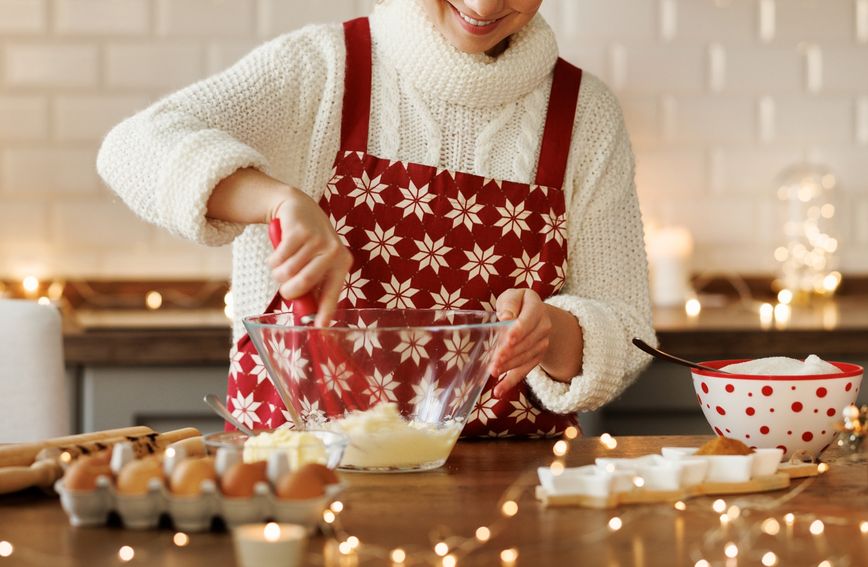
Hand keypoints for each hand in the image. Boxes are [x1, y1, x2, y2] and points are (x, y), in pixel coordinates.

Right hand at [266, 188, 352, 326]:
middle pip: (303, 284)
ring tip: (283, 264)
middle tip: (286, 287)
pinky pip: (278, 259)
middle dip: (288, 291)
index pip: (333, 294)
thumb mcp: (317, 263)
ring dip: (278, 273)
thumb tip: (309, 318)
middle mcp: (334, 252)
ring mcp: (317, 239)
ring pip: (287, 272)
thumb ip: (314, 287)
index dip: (325, 313)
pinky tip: (279, 253)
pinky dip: (272, 260)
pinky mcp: (299, 231)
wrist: (298, 208)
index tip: (320, 328)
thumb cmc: (308, 244)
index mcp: (341, 264)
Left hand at [489, 288, 551, 397]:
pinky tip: (498, 391)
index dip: (518, 331)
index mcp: (536, 308)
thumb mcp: (512, 296)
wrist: (535, 314)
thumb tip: (506, 318)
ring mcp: (542, 344)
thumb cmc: (517, 304)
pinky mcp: (536, 357)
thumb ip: (509, 304)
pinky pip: (524, 371)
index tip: (507, 340)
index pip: (528, 321)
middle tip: (495, 360)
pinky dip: (511, 382)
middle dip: (510, 353)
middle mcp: (544, 327)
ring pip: (526, 358)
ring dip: (509, 366)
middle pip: (527, 342)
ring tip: (493, 371)